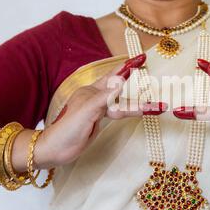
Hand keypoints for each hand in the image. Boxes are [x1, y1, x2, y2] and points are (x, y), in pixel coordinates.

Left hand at [36, 54, 167, 167]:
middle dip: (137, 84)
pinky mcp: (98, 121)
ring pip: (121, 103)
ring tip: (154, 106)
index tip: (141, 58)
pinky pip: (118, 113)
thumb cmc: (66, 129)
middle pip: (120, 89)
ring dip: (137, 104)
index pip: (113, 76)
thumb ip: (104, 98)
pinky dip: (129, 111)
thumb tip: (121, 82)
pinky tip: (137, 110)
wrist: (54, 150)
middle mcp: (94, 98)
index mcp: (90, 91)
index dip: (127, 67)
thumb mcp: (86, 111)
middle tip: (154, 80)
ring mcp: (97, 110)